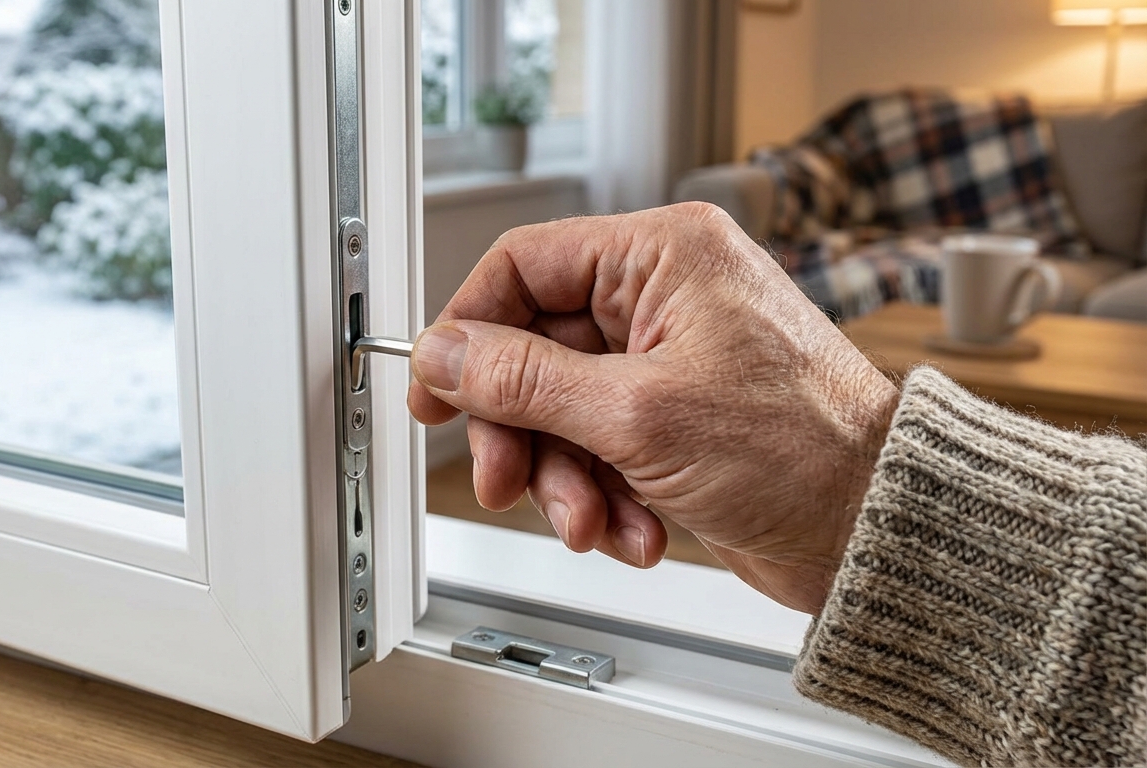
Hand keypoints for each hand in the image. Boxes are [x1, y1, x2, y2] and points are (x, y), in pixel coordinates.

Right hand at [407, 203, 898, 614]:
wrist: (877, 530)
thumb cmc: (802, 449)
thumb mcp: (636, 413)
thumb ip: (524, 381)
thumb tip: (445, 353)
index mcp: (662, 255)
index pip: (523, 266)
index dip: (467, 329)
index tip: (435, 390)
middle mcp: (665, 298)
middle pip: (535, 352)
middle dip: (522, 431)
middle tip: (507, 480)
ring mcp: (671, 362)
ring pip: (563, 412)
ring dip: (567, 480)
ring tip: (594, 522)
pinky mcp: (679, 419)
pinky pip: (602, 449)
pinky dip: (607, 497)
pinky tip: (637, 530)